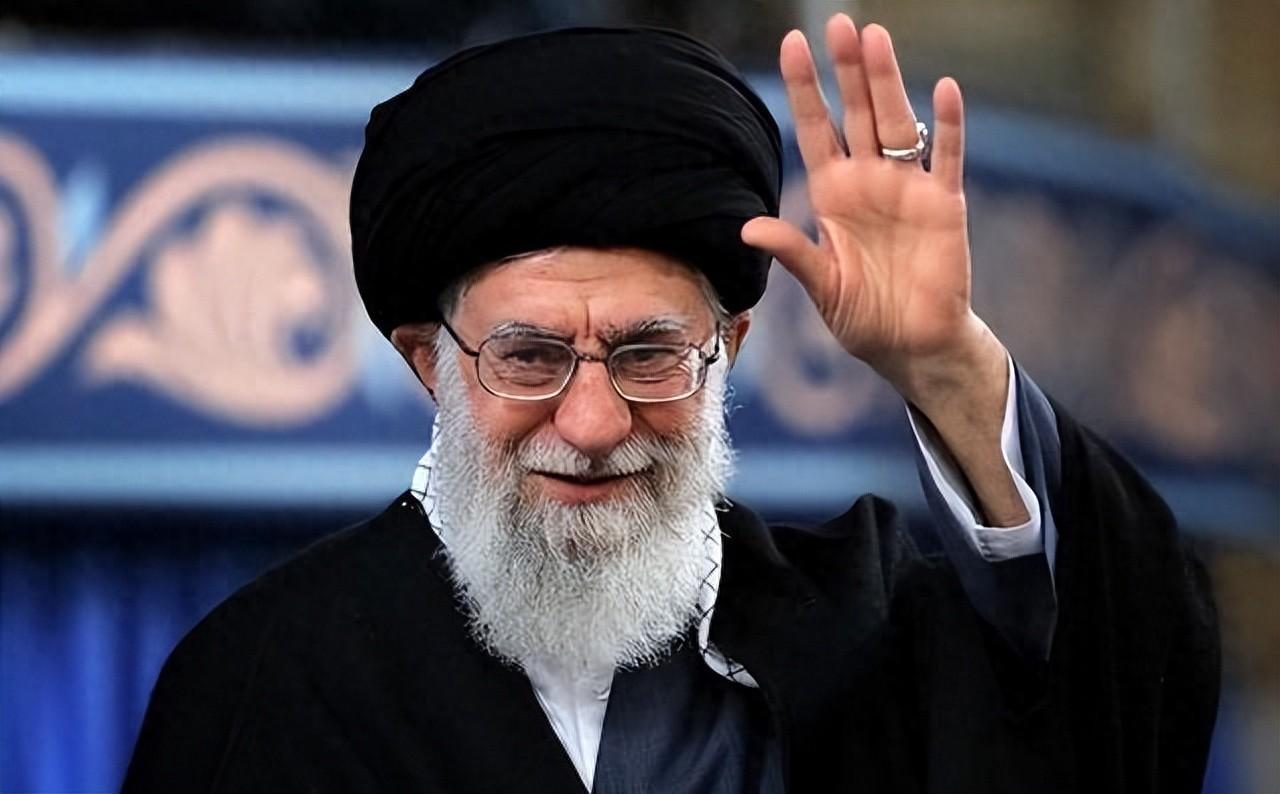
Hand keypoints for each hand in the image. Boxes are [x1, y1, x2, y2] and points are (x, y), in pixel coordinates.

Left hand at [745, 15, 1028, 525]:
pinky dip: (948, 126)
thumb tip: (748, 229)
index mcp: (833, 195)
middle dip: (848, 70)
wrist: (913, 346)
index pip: (815, 129)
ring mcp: (908, 188)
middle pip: (857, 113)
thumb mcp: (822, 288)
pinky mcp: (944, 204)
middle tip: (839, 23)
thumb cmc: (863, 319)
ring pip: (898, 123)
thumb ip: (792, 253)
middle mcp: (869, 181)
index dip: (805, 88)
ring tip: (877, 39)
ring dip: (889, 82)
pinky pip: (947, 157)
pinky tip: (944, 90)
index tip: (792, 44)